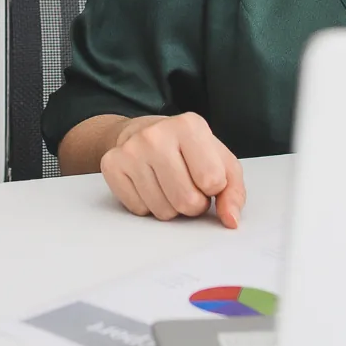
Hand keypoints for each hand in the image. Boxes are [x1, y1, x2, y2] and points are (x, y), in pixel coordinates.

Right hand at [100, 112, 244, 226]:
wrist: (144, 133)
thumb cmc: (188, 150)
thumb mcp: (220, 161)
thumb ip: (233, 191)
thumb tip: (231, 220)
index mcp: (190, 125)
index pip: (213, 182)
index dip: (213, 189)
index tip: (205, 176)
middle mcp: (157, 134)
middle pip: (187, 201)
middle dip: (193, 203)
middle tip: (187, 186)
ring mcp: (131, 150)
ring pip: (163, 211)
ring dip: (171, 207)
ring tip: (168, 184)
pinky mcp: (112, 165)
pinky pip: (139, 210)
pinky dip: (148, 205)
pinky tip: (149, 184)